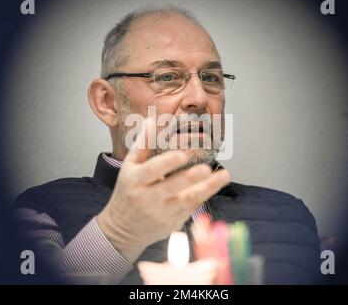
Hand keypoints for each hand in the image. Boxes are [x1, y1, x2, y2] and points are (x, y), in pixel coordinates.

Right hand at [96, 118, 230, 262]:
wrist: (122, 229)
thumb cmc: (128, 191)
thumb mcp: (129, 167)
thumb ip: (143, 144)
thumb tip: (153, 119)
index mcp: (135, 181)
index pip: (151, 171)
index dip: (167, 163)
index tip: (182, 155)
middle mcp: (148, 198)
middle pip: (172, 187)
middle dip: (191, 178)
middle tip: (207, 168)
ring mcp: (162, 213)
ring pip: (188, 200)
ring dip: (208, 188)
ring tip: (225, 175)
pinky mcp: (173, 223)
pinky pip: (192, 208)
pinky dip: (205, 195)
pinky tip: (216, 183)